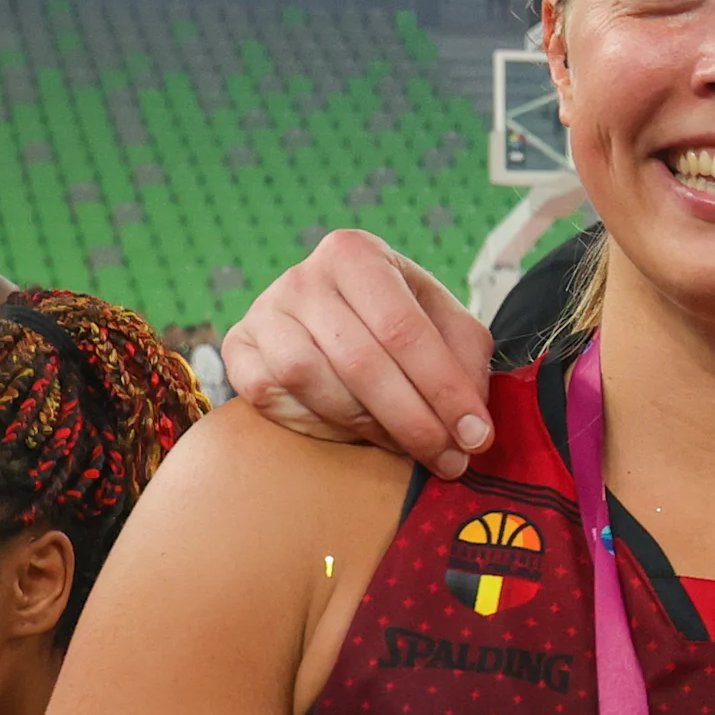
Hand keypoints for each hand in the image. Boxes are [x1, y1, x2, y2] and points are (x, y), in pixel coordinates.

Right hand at [224, 230, 493, 475]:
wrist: (325, 317)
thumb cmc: (393, 320)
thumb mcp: (442, 323)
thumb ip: (465, 361)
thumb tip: (472, 425)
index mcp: (358, 254)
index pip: (405, 329)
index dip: (444, 389)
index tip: (476, 436)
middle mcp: (304, 276)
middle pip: (362, 362)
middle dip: (414, 421)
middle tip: (449, 459)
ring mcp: (265, 311)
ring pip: (314, 381)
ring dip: (367, 425)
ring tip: (404, 443)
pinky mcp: (238, 349)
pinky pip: (275, 397)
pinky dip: (319, 423)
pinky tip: (352, 429)